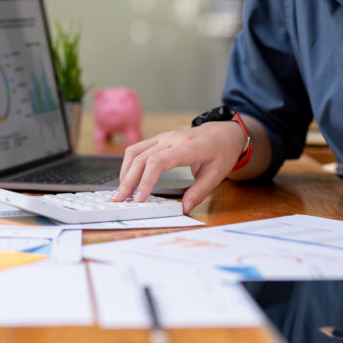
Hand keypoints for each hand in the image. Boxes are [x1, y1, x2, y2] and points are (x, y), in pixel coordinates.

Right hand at [110, 121, 244, 213]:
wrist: (223, 133)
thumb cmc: (221, 152)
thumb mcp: (217, 175)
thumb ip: (199, 192)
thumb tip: (183, 209)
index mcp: (188, 147)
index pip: (158, 162)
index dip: (146, 180)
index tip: (139, 198)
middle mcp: (172, 139)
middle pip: (141, 157)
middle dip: (128, 180)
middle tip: (119, 200)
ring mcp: (164, 136)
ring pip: (135, 151)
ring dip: (124, 172)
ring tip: (121, 192)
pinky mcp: (159, 138)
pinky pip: (138, 148)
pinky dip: (129, 164)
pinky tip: (128, 178)